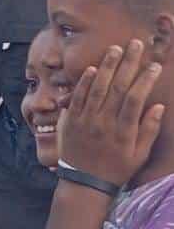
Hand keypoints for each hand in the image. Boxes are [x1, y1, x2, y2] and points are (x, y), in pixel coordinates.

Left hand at [57, 41, 164, 186]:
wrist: (84, 183)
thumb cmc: (116, 168)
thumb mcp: (139, 155)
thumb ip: (148, 130)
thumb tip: (158, 106)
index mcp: (124, 131)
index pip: (136, 99)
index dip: (146, 80)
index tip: (155, 65)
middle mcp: (104, 123)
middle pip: (118, 88)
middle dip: (128, 64)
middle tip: (135, 45)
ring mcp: (86, 121)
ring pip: (97, 88)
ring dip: (107, 66)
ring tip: (116, 49)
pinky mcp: (71, 121)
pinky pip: (77, 97)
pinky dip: (84, 82)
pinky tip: (94, 68)